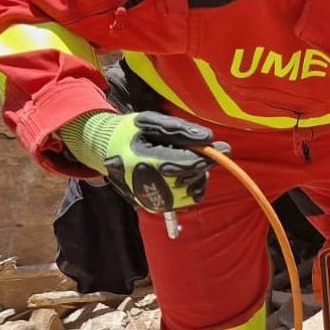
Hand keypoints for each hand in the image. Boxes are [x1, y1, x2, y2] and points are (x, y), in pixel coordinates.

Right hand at [59, 111, 227, 212]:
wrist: (104, 151)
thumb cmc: (128, 132)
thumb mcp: (150, 122)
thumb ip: (179, 129)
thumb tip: (208, 139)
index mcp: (140, 161)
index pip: (183, 163)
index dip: (207, 157)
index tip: (225, 148)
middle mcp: (144, 185)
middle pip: (189, 178)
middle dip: (201, 164)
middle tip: (198, 150)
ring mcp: (149, 199)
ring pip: (192, 193)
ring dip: (197, 176)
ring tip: (185, 161)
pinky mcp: (154, 207)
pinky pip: (186, 200)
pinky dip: (191, 186)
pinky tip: (182, 173)